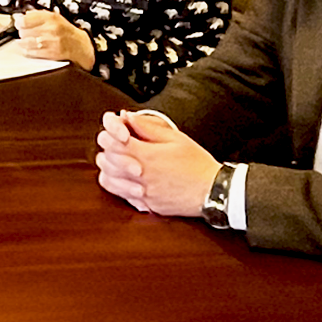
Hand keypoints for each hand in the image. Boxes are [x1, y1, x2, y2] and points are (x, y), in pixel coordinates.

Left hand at [14, 10, 95, 69]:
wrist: (80, 47)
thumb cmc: (67, 32)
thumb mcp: (55, 18)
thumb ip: (38, 15)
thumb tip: (21, 16)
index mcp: (51, 18)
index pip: (25, 19)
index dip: (19, 21)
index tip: (19, 23)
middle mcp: (50, 29)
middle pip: (23, 31)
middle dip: (23, 32)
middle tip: (27, 32)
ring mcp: (49, 42)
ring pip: (25, 42)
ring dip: (24, 42)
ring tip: (29, 40)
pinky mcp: (49, 54)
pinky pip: (30, 52)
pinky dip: (28, 50)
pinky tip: (31, 48)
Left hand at [92, 111, 220, 217]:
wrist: (214, 190)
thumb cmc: (197, 163)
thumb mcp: (175, 138)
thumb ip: (147, 127)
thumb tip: (126, 116)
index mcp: (146, 156)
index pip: (112, 143)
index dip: (111, 134)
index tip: (118, 132)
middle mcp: (140, 176)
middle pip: (106, 161)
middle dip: (107, 150)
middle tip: (116, 145)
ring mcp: (142, 193)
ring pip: (108, 181)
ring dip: (109, 169)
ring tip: (118, 162)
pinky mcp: (146, 205)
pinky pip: (122, 196)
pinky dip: (119, 186)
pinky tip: (128, 179)